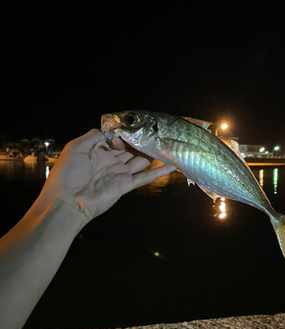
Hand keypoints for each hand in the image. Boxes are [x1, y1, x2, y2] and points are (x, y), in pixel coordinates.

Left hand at [41, 129, 175, 220]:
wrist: (68, 202)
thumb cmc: (68, 173)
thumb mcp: (75, 147)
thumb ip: (92, 136)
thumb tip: (110, 132)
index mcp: (97, 151)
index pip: (115, 139)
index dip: (124, 133)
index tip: (135, 127)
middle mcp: (110, 161)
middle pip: (130, 149)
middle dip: (141, 142)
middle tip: (157, 133)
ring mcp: (119, 173)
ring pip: (139, 161)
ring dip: (151, 153)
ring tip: (167, 144)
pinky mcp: (125, 185)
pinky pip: (144, 177)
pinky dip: (158, 172)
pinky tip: (172, 165)